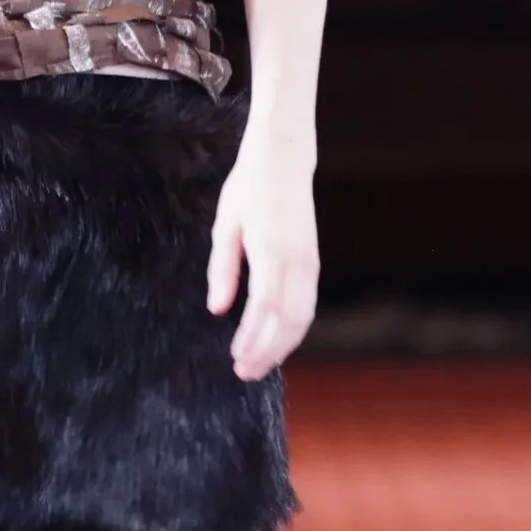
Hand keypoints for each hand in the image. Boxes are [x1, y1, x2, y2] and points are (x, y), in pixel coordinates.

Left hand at [206, 135, 319, 382]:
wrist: (285, 157)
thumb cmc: (249, 188)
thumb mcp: (225, 224)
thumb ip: (223, 268)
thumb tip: (217, 309)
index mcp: (272, 249)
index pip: (265, 306)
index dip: (252, 337)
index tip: (236, 359)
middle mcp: (296, 259)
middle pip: (288, 320)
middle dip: (268, 351)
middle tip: (244, 373)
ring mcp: (309, 261)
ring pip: (303, 316)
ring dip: (282, 346)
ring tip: (259, 365)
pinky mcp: (313, 261)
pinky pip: (307, 304)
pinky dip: (294, 329)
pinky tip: (276, 341)